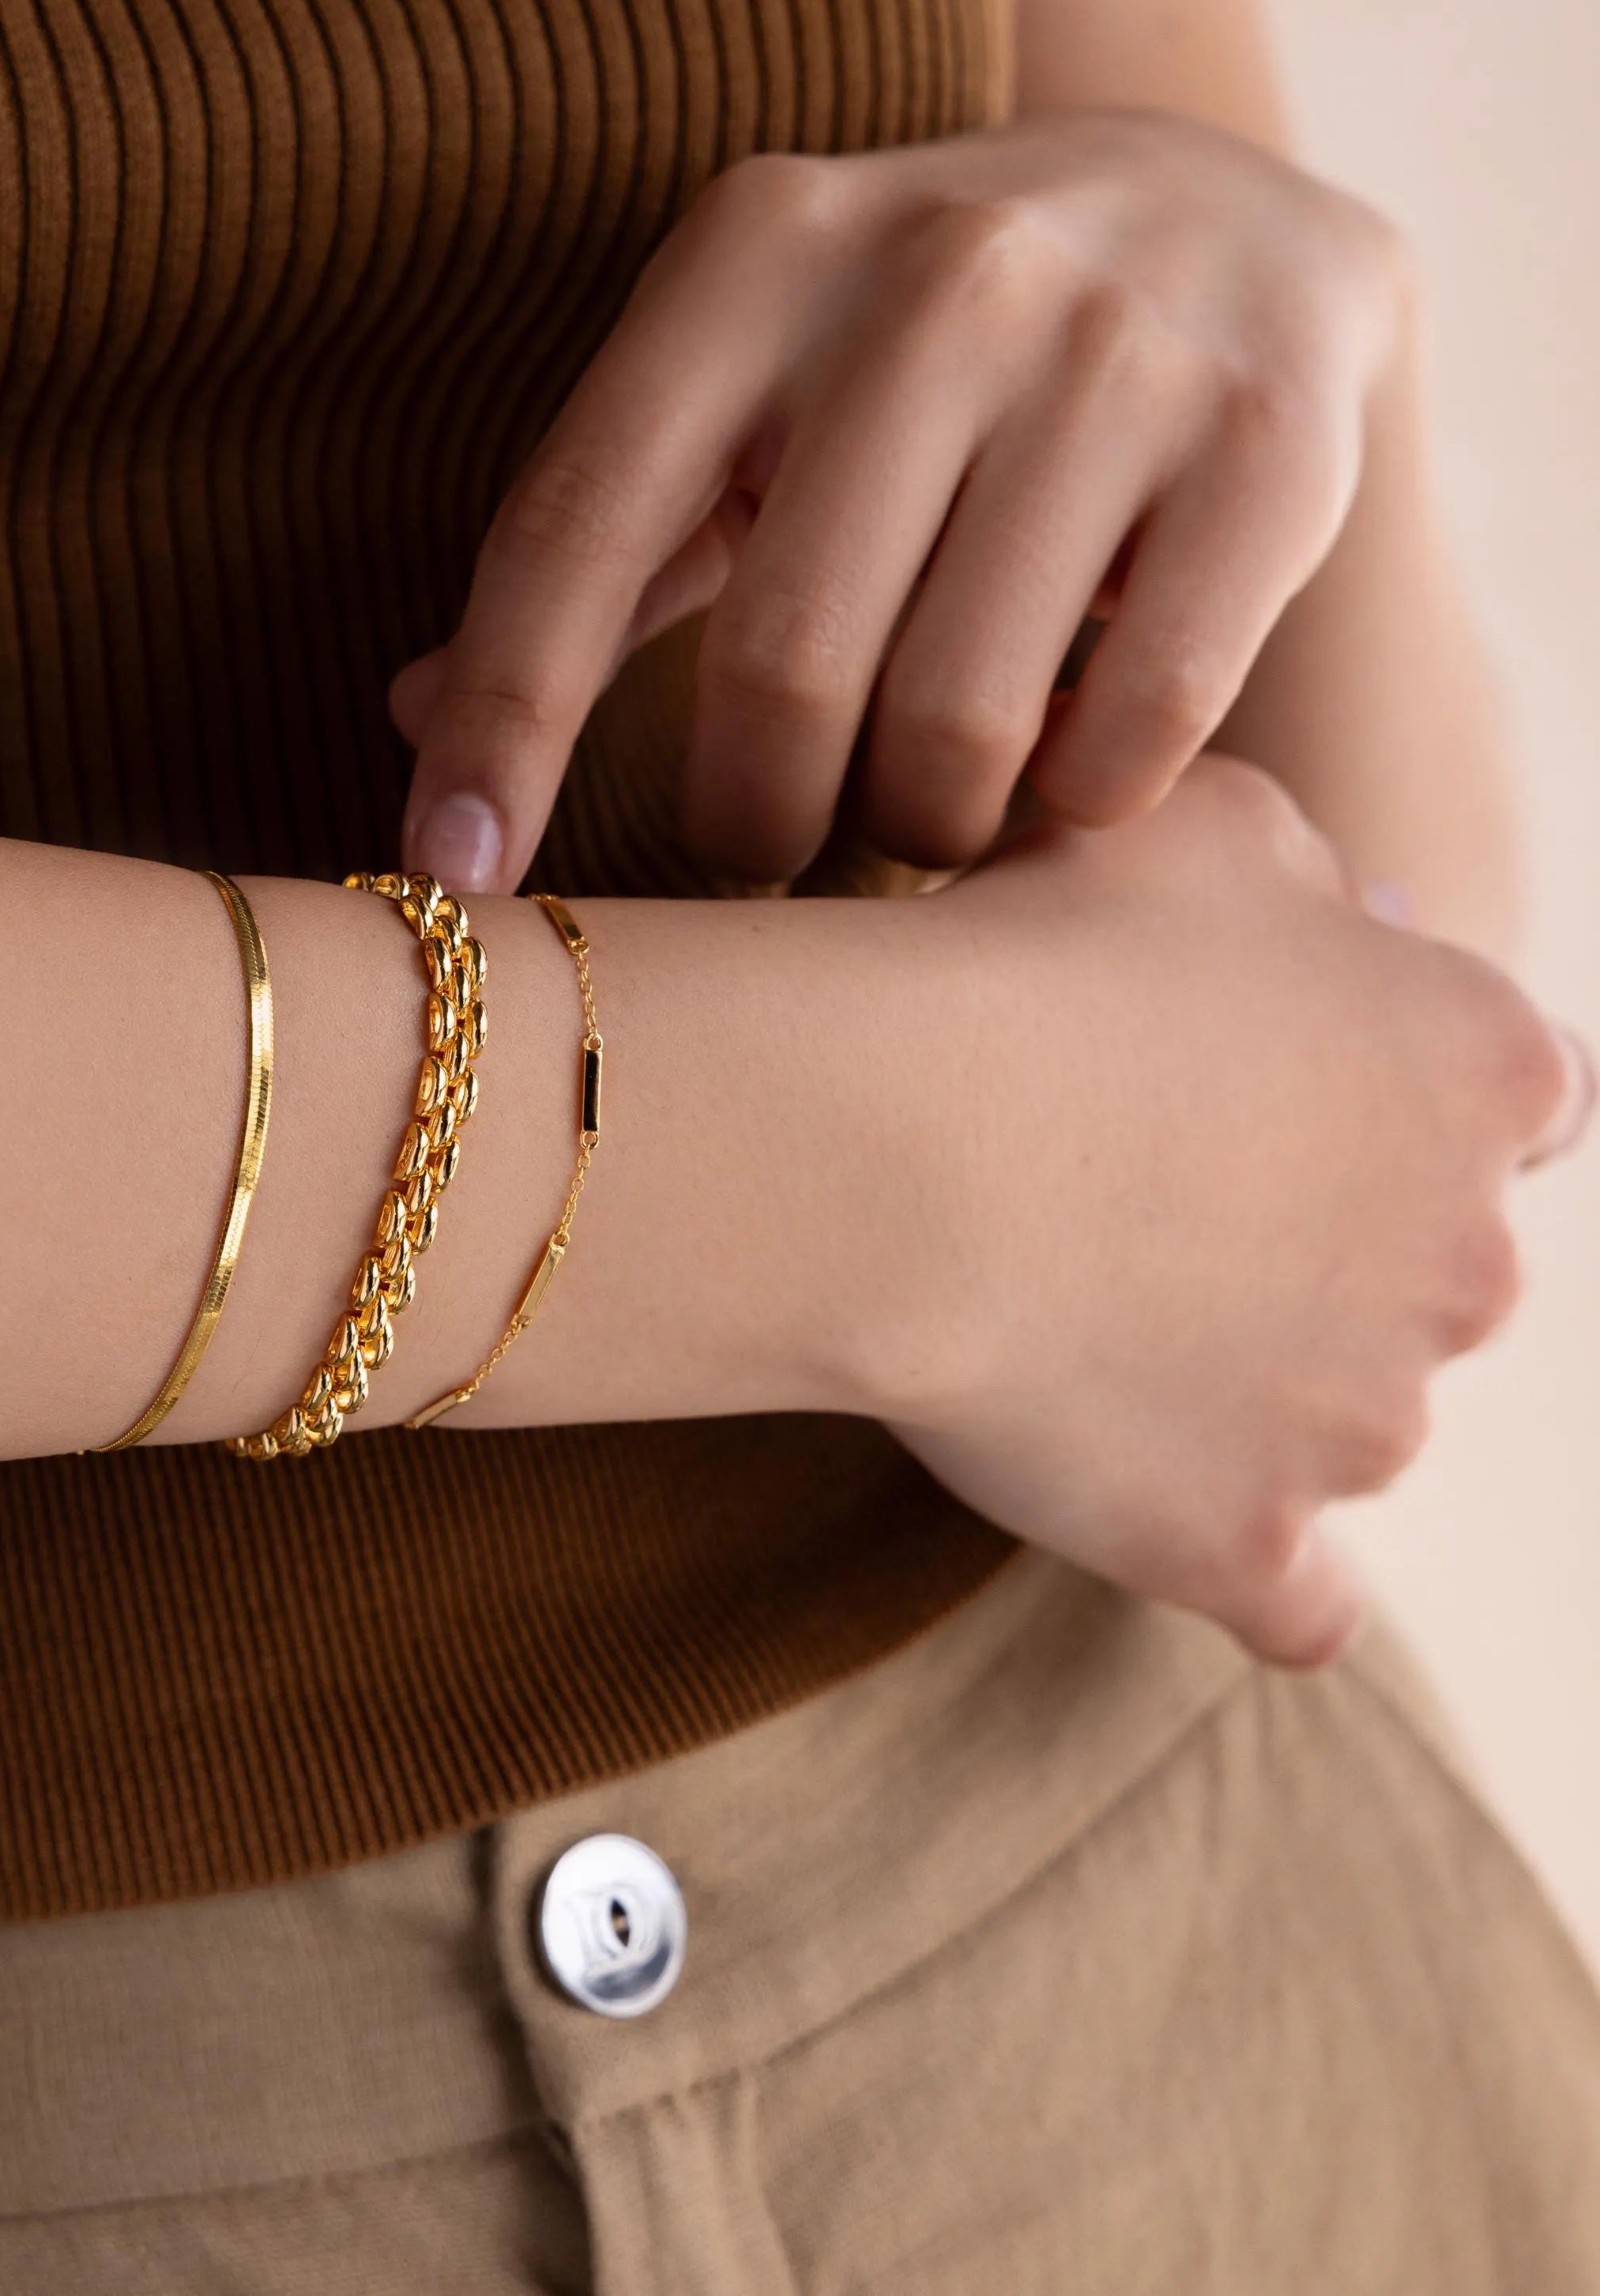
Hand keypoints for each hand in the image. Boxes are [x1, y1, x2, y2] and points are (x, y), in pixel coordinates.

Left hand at [395, 111, 1408, 889]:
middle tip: (767, 841)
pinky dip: (1070, 808)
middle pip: (781, 674)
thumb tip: (411, 722)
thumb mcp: (741, 390)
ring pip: (956, 730)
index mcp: (751, 259)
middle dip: (752, 821)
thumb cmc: (915, 358)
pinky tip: (1059, 765)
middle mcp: (934, 277)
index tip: (449, 885)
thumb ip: (601, 550)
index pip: (576, 527)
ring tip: (917, 799)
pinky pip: (1130, 738)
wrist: (1229, 219)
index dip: (502, 728)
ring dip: (914, 828)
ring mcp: (1119, 351)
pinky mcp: (1271, 449)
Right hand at [845, 758, 1582, 1666]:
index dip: (1394, 1098)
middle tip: (1146, 1198)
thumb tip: (1326, 926)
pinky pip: (1292, 1599)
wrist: (899, 1144)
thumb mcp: (1202, 825)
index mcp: (1483, 1070)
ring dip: (1255, 1382)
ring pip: (1349, 1418)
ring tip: (1083, 1318)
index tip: (1279, 1095)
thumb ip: (1304, 879)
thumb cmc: (1037, 959)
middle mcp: (1469, 1258)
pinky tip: (1174, 1510)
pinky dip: (1248, 1561)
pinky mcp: (1246, 1543)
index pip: (1525, 1103)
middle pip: (1433, 1269)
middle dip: (1326, 1243)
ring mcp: (1365, 1423)